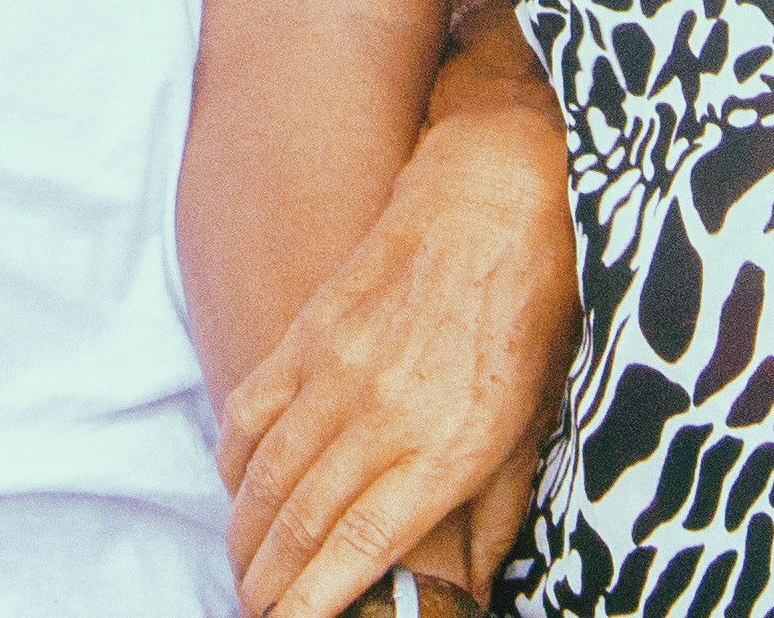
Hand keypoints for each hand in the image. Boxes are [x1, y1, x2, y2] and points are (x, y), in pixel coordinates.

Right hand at [221, 77, 573, 617]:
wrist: (492, 197)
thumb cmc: (530, 312)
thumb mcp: (538, 424)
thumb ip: (500, 512)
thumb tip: (475, 582)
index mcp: (448, 444)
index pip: (359, 546)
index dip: (312, 600)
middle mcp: (383, 412)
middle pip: (300, 521)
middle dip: (268, 581)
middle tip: (256, 612)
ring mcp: (337, 369)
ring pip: (265, 475)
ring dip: (245, 534)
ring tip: (243, 572)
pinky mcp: (310, 333)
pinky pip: (251, 412)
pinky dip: (234, 463)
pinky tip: (239, 493)